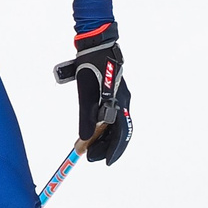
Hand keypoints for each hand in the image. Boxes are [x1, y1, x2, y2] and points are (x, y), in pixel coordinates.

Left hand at [54, 26, 131, 165]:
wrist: (97, 44)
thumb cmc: (91, 66)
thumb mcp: (85, 94)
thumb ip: (85, 117)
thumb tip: (84, 139)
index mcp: (119, 103)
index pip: (120, 134)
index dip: (113, 150)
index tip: (103, 162)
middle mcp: (123, 102)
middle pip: (118, 131)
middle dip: (105, 146)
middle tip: (90, 156)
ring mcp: (120, 97)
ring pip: (115, 123)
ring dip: (103, 136)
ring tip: (88, 144)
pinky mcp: (113, 91)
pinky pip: (111, 114)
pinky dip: (103, 125)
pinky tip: (92, 127)